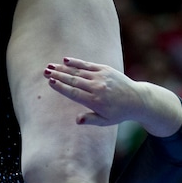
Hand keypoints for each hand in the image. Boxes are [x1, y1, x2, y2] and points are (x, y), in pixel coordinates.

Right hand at [44, 57, 181, 135]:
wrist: (136, 99)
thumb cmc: (118, 113)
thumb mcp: (105, 121)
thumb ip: (90, 120)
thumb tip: (77, 120)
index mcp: (95, 101)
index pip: (74, 93)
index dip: (61, 87)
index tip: (50, 82)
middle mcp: (97, 87)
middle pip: (74, 80)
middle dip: (58, 75)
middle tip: (45, 72)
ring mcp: (101, 77)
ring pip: (79, 71)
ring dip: (63, 68)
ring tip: (50, 66)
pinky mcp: (105, 69)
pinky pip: (88, 65)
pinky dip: (77, 62)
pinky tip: (65, 60)